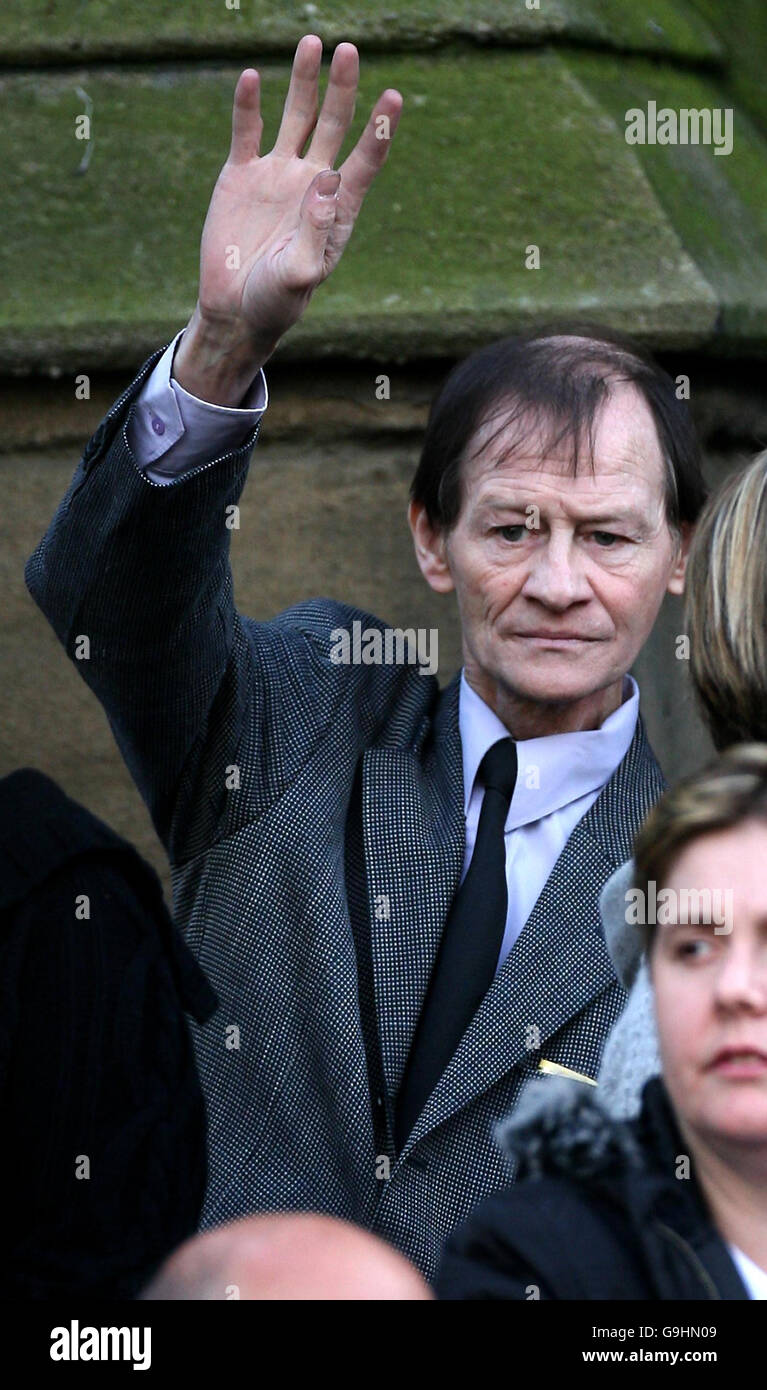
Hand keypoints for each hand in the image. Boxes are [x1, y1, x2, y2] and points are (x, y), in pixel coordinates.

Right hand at [174, 36, 402, 402]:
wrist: (235, 309)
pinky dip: (249, 105)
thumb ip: (315, 231)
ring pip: (295, 117)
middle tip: (349, 51)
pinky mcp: (241, 175)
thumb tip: (326, 179)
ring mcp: (277, 174)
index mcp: (336, 208)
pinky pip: (247, 131)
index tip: (393, 99)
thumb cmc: (277, 301)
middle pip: (334, 125)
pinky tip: (254, 78)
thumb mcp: (300, 275)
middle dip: (343, 89)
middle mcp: (312, 182)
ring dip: (304, 82)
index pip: (365, 161)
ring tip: (313, 43)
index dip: (380, 130)